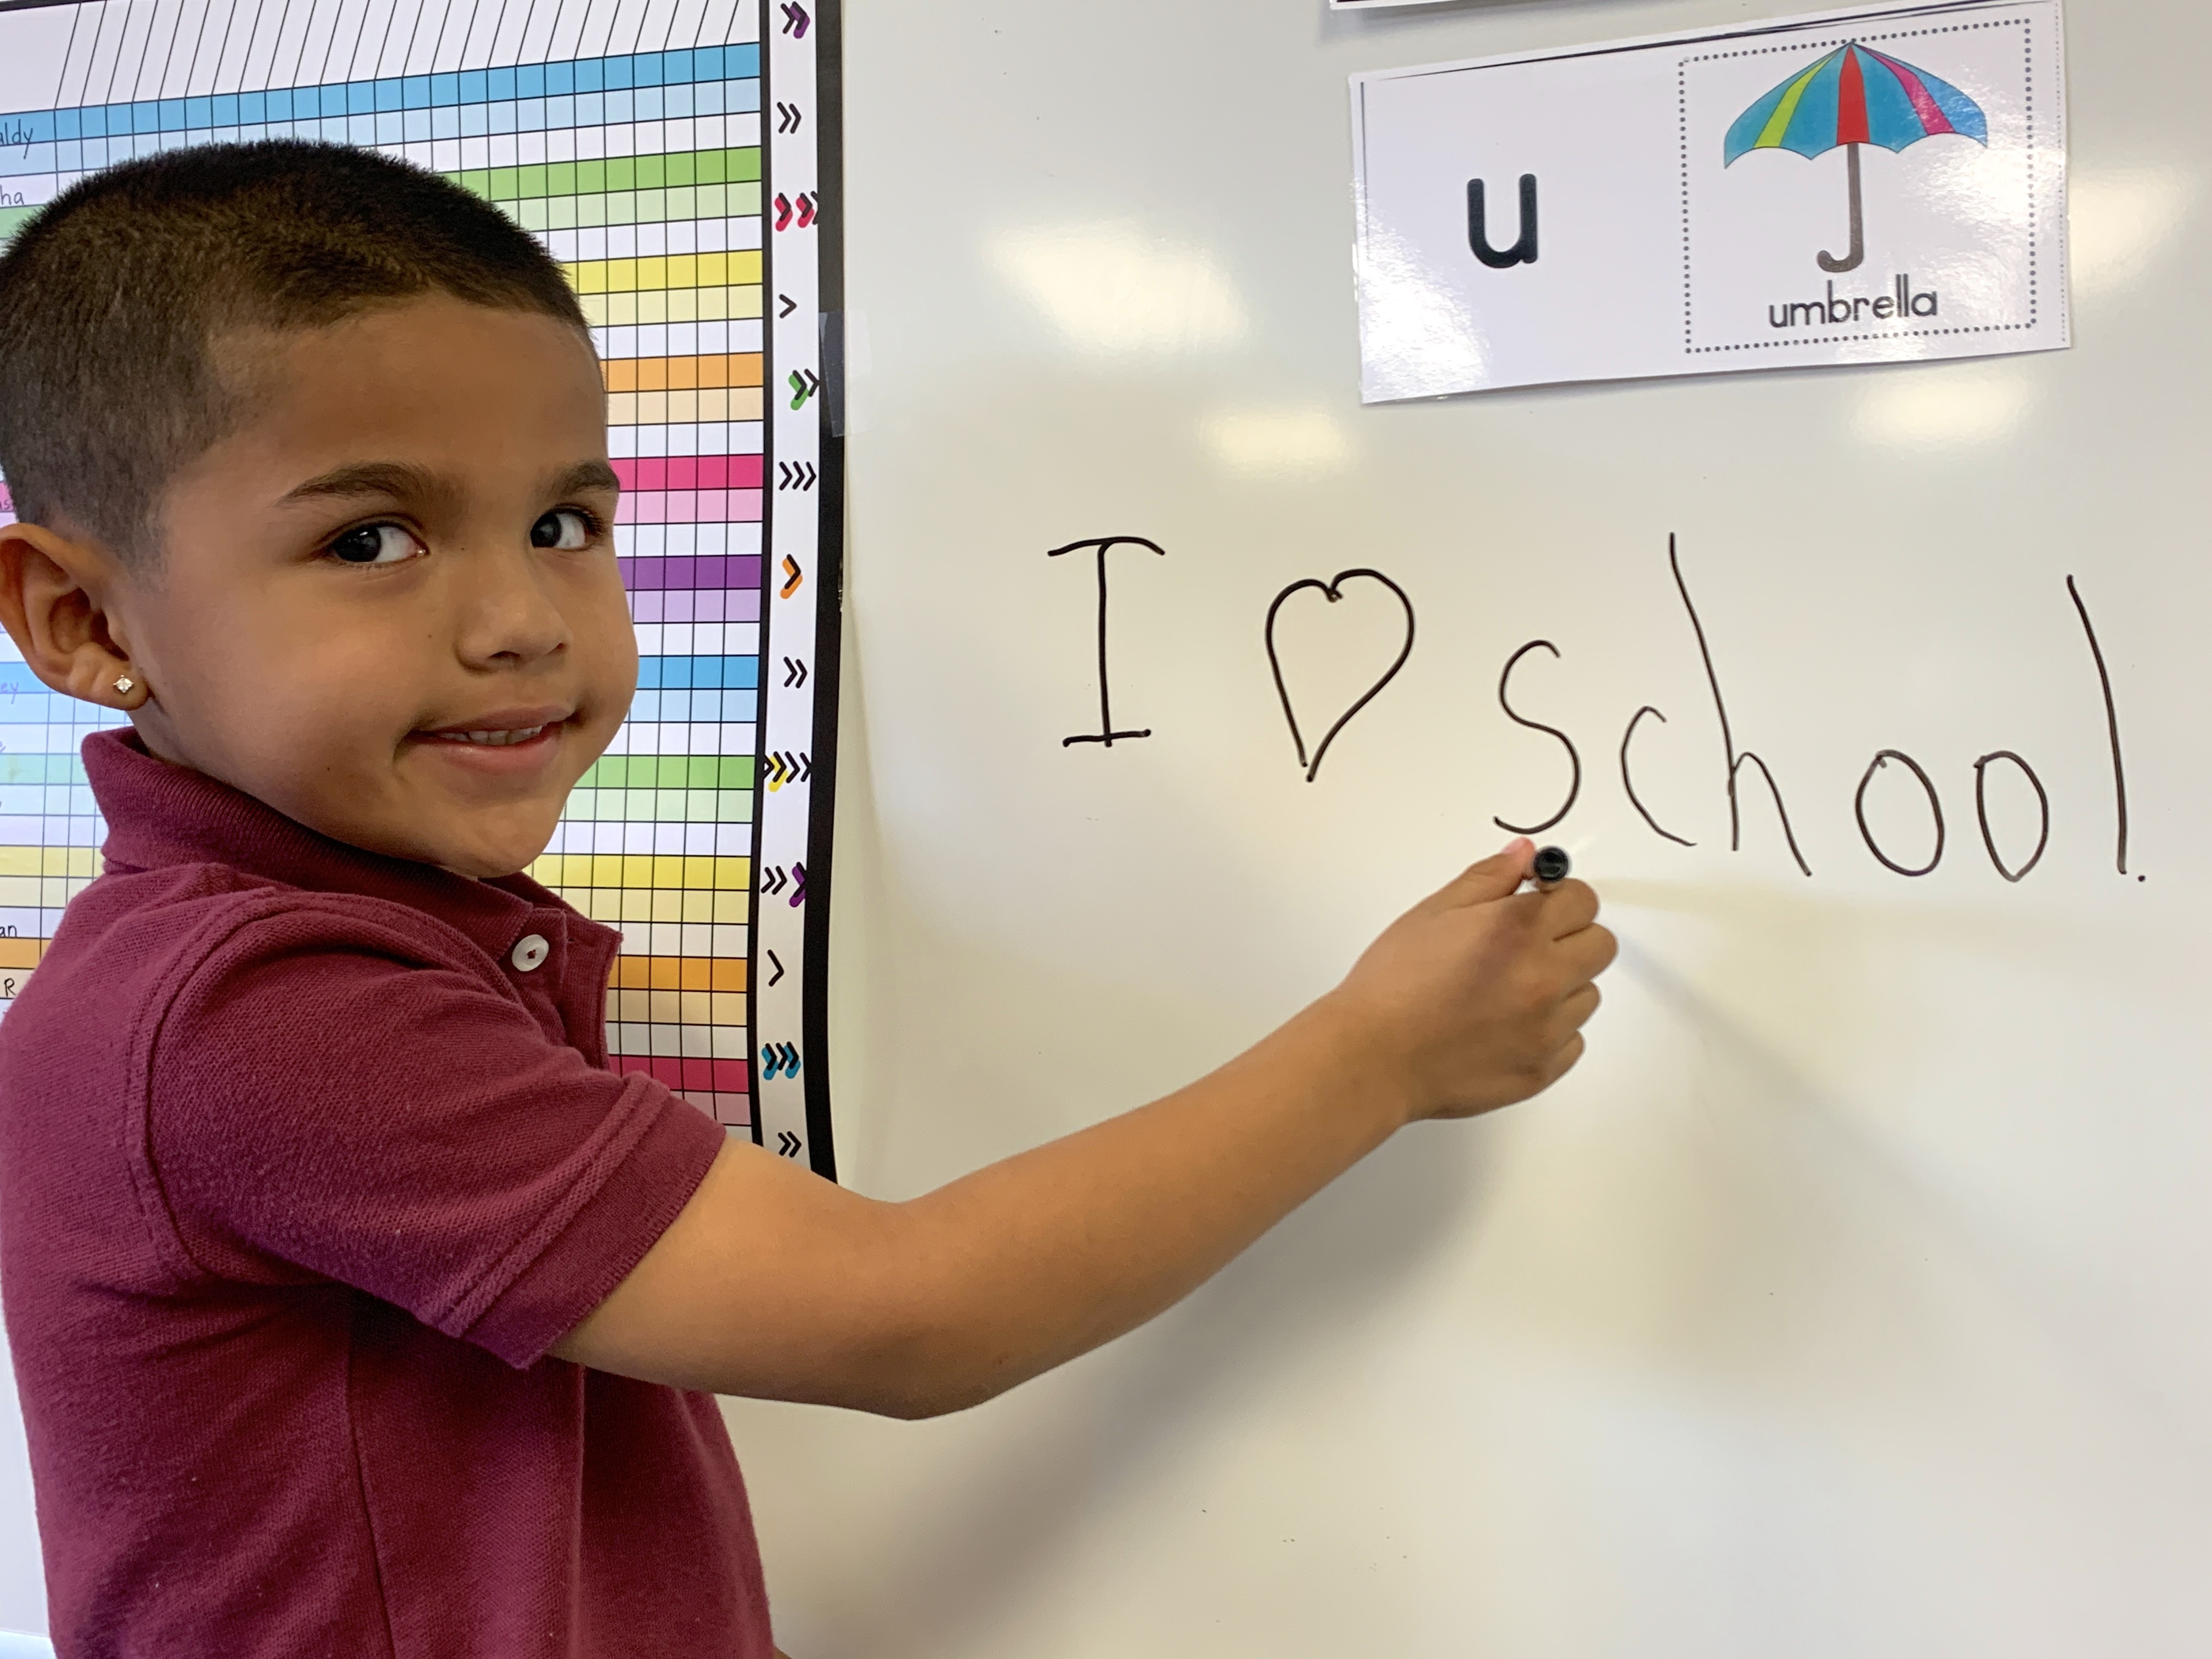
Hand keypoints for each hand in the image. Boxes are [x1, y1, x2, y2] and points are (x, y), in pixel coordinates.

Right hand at [1324, 838, 1615, 1122]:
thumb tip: (1527, 855)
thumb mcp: (1433, 912)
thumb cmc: (1393, 982)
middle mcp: (1545, 977)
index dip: (1559, 898)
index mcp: (1519, 929)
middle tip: (1525, 949)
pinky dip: (1548, 1032)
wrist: (1373, 1055)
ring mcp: (1548, 1029)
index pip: (1583, 899)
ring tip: (1506, 994)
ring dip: (1560, 988)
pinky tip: (1504, 1028)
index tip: (1536, 906)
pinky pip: (1571, 1041)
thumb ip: (1488, 878)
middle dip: (1570, 939)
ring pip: (1588, 995)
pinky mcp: (1543, 1069)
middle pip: (1601, 945)